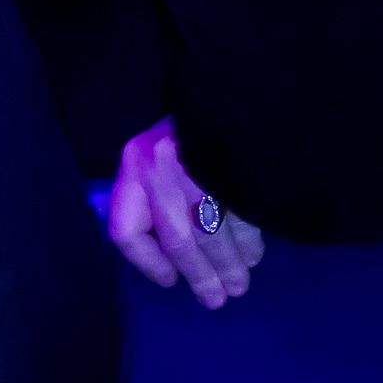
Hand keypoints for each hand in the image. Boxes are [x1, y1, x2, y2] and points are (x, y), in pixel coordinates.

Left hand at [107, 118, 262, 306]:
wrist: (225, 84)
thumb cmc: (183, 132)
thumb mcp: (152, 158)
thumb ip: (150, 200)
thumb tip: (169, 260)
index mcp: (134, 165)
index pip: (128, 229)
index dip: (149, 263)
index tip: (171, 281)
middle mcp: (161, 167)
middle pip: (179, 237)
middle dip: (201, 273)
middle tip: (219, 299)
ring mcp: (200, 164)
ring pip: (212, 229)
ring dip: (228, 262)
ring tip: (239, 284)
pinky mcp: (234, 161)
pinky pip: (240, 211)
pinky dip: (249, 237)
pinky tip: (254, 253)